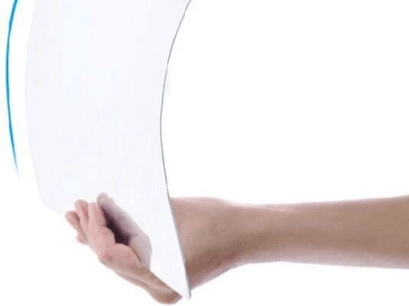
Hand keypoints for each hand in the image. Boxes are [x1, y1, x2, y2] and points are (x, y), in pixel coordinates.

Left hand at [65, 195, 244, 303]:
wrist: (248, 232)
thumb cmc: (217, 219)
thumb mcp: (173, 211)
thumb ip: (137, 213)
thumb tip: (104, 206)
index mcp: (160, 278)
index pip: (111, 257)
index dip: (95, 230)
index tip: (87, 204)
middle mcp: (158, 289)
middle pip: (112, 262)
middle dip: (92, 233)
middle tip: (74, 209)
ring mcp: (162, 286)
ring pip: (120, 263)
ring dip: (102, 238)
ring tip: (79, 218)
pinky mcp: (167, 275)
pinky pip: (133, 262)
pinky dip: (119, 244)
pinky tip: (104, 232)